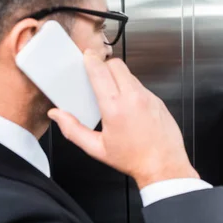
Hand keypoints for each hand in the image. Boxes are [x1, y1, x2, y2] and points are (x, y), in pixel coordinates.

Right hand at [48, 51, 198, 188]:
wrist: (164, 165)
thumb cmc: (133, 158)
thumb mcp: (97, 148)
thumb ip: (73, 130)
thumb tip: (58, 116)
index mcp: (114, 107)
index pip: (100, 71)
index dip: (91, 60)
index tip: (87, 56)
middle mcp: (133, 97)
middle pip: (116, 65)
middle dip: (104, 66)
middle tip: (97, 75)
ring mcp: (148, 97)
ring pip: (129, 74)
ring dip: (118, 77)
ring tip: (112, 94)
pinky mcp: (157, 100)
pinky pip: (141, 86)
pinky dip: (131, 89)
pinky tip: (128, 106)